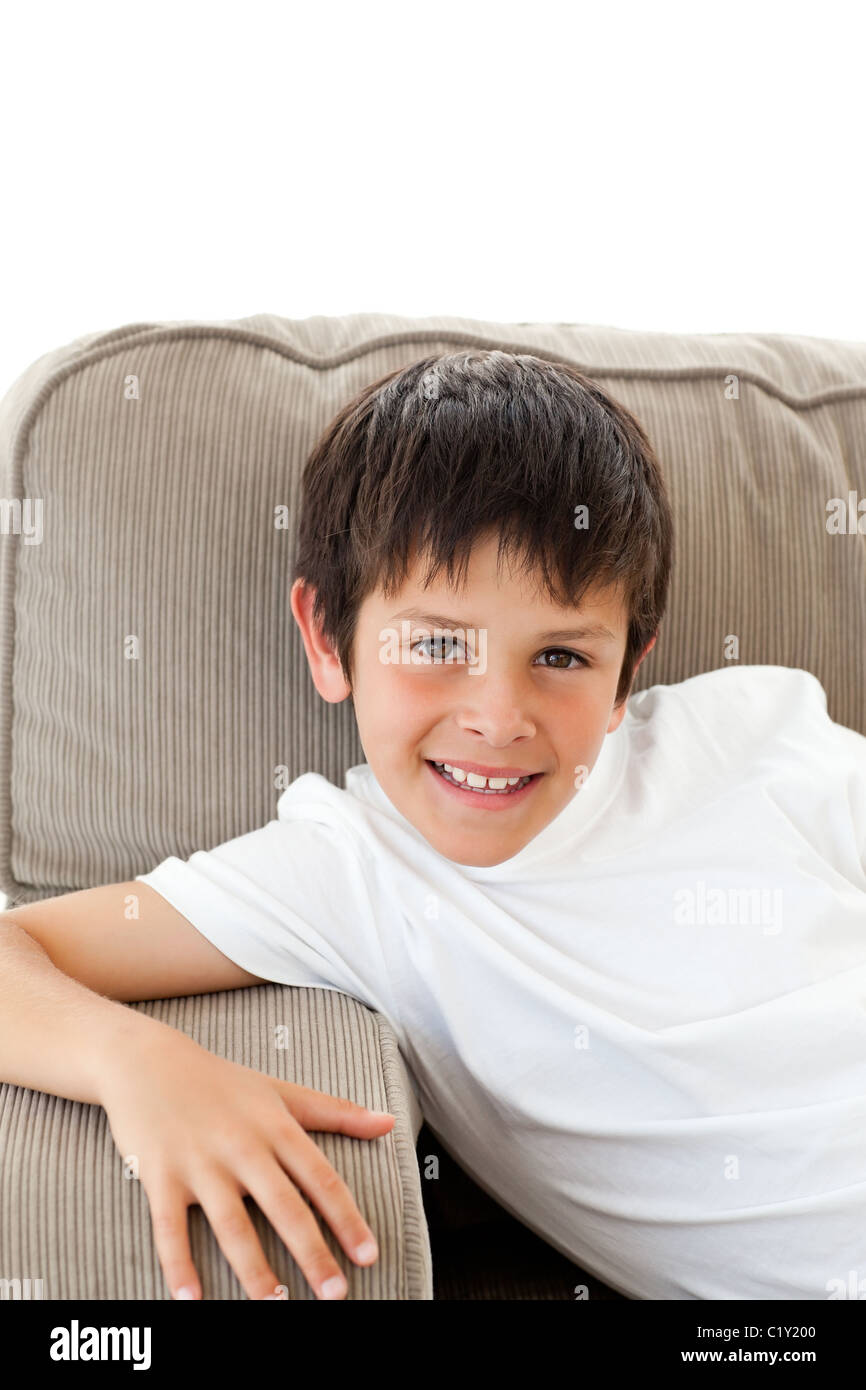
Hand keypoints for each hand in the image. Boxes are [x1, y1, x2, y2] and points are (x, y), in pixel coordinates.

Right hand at [98, 1027, 393, 1299]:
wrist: (149, 1062)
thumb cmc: (223, 1082)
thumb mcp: (283, 1091)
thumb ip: (336, 1111)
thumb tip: (388, 1122)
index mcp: (276, 1127)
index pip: (321, 1179)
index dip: (347, 1218)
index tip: (367, 1255)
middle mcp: (242, 1146)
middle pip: (284, 1207)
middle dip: (312, 1254)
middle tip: (336, 1294)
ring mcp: (200, 1164)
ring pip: (231, 1226)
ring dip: (254, 1270)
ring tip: (276, 1305)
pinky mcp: (160, 1177)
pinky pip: (170, 1229)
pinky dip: (179, 1266)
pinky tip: (192, 1300)